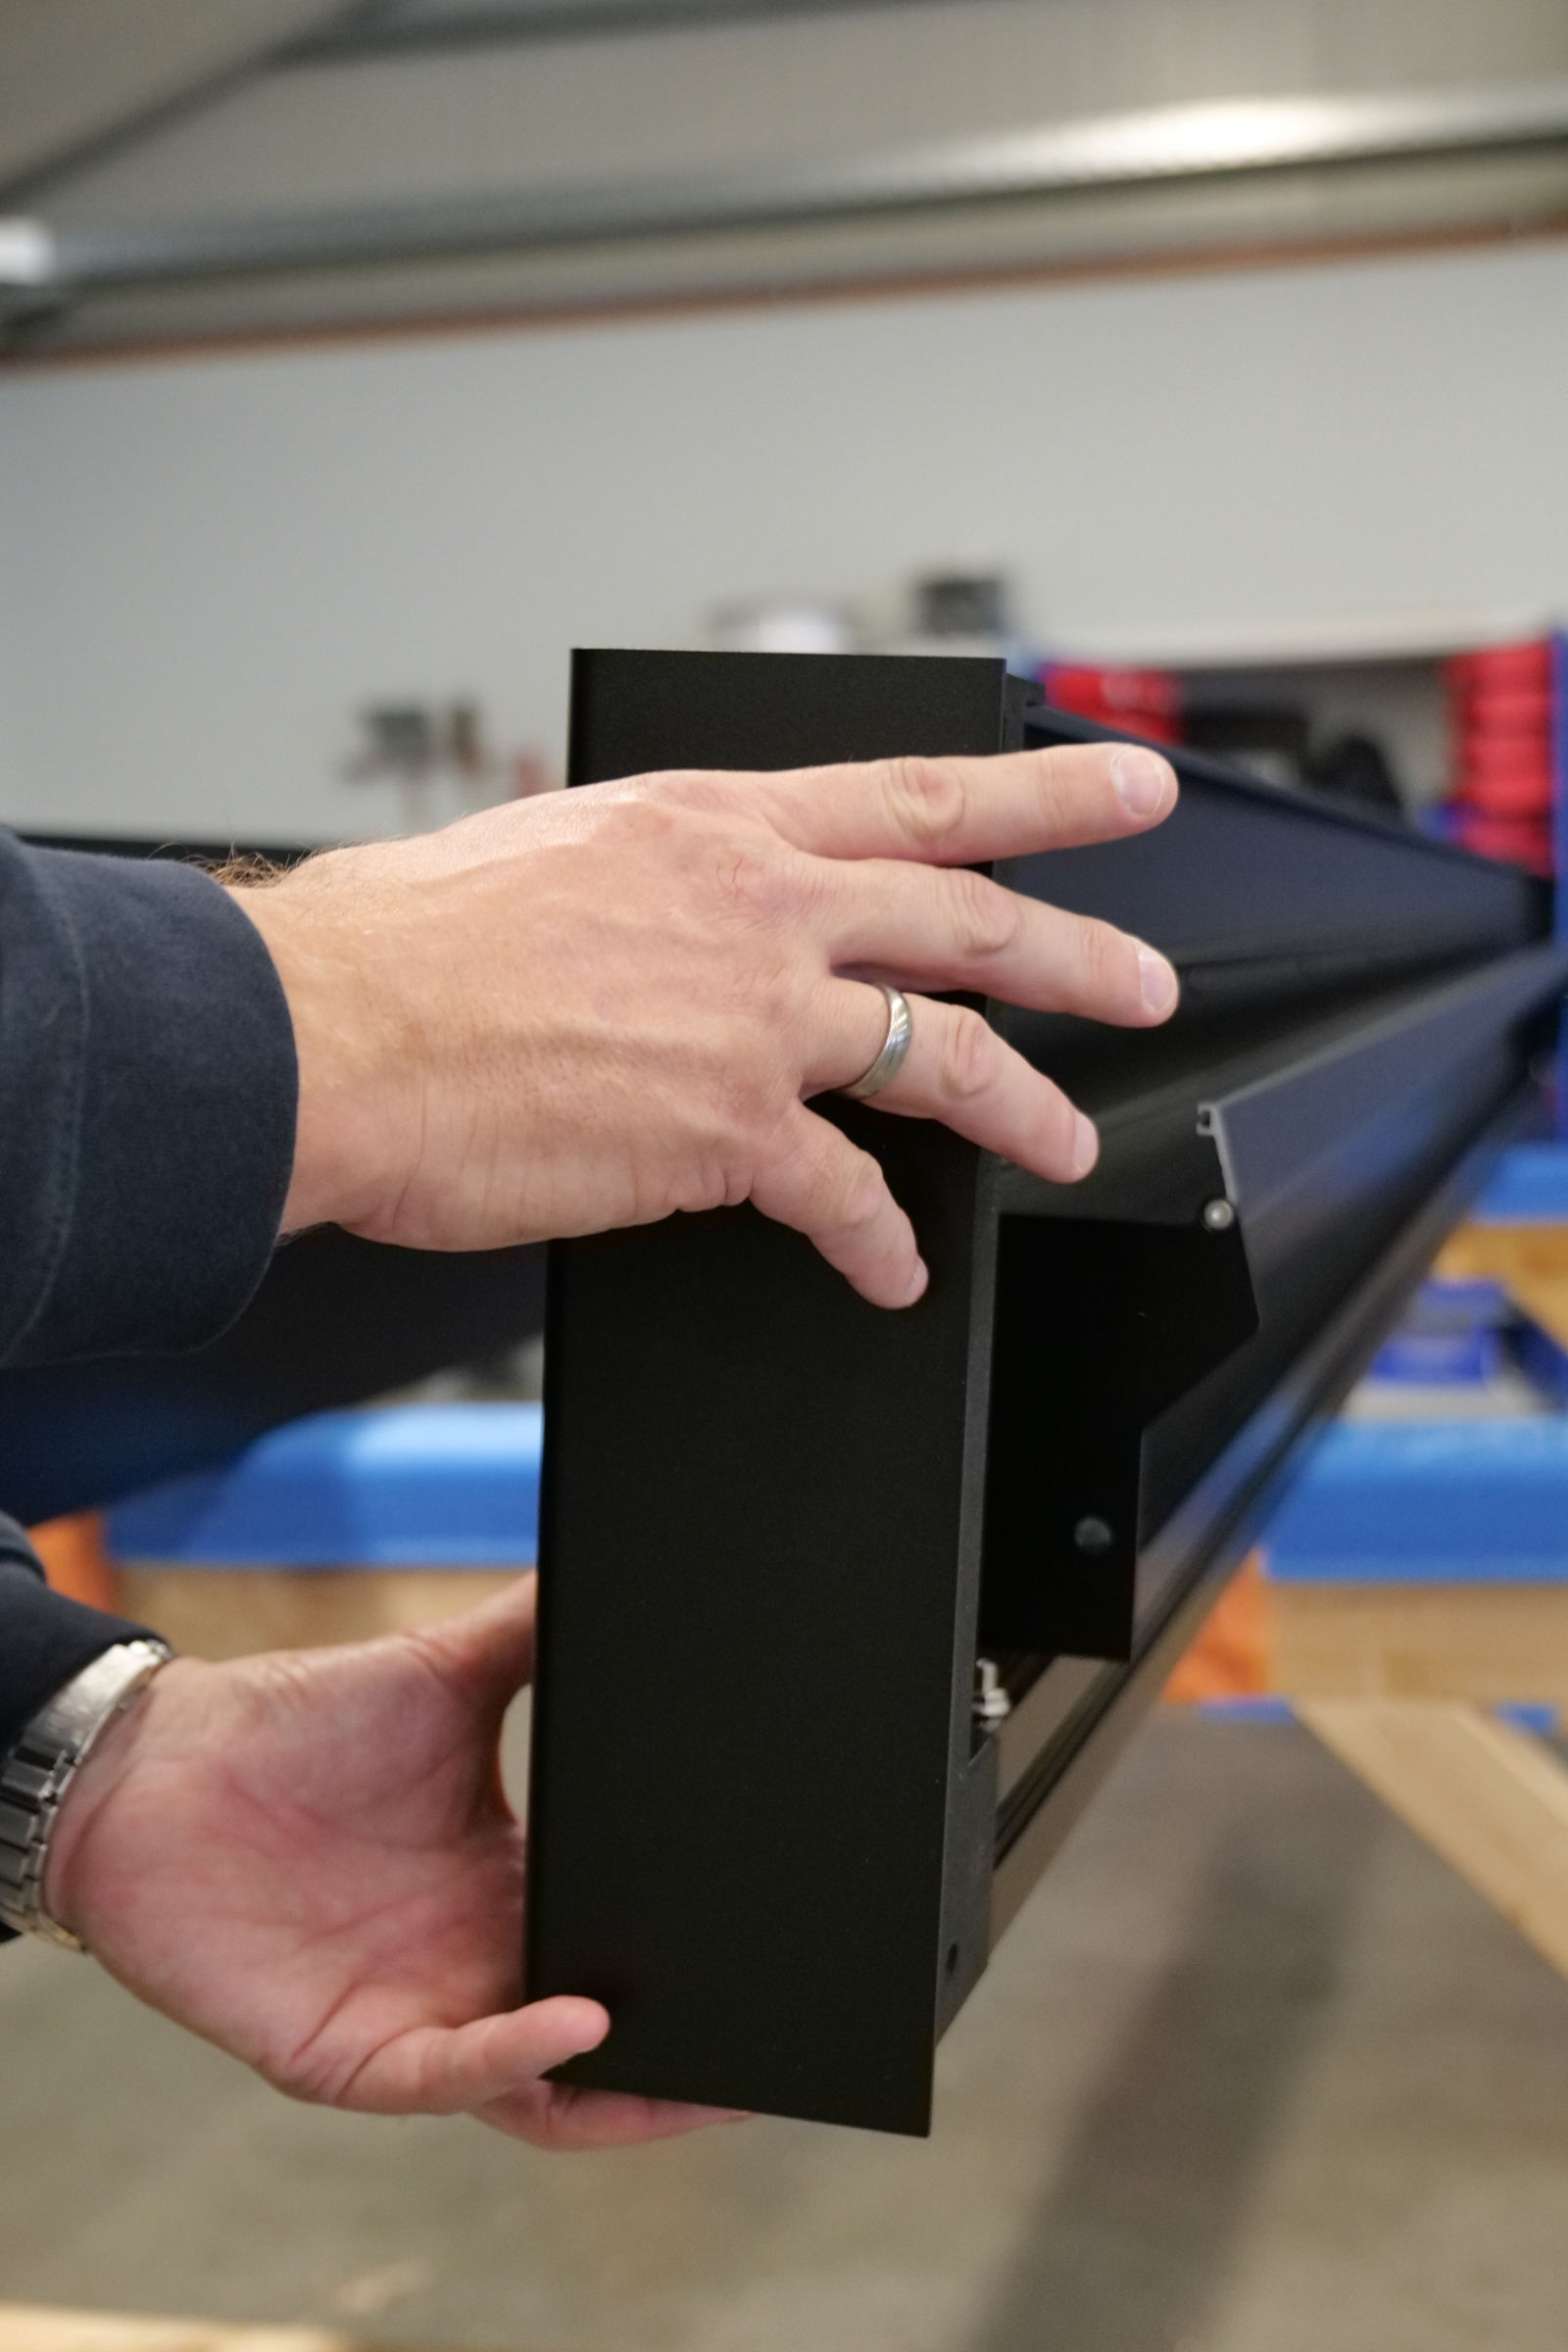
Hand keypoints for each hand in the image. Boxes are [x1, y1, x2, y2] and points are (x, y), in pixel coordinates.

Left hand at [45, 1579, 731, 2150]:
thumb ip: (536, 1627)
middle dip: (692, 2049)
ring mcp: (420, 2017)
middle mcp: (477, 1964)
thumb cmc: (298, 1723)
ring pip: (546, 2091)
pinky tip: (577, 2020)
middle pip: (606, 2035)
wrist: (158, 1765)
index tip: (781, 1926)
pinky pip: (450, 2079)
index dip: (700, 1949)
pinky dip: (519, 2057)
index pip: (626, 1938)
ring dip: (631, 2094)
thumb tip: (630, 1560)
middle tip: (780, 2023)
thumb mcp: (448, 1668)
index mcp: (515, 1884)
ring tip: (713, 2068)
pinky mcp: (350, 2056)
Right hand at [233, 742, 1178, 1307]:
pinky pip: (848, 1194)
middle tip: (1145, 980)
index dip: (1043, 795)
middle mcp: (758, 907)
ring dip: (1024, 1108)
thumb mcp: (541, 852)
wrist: (328, 1035)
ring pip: (945, 1057)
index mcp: (712, 825)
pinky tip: (889, 1268)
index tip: (1125, 788)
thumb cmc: (395, 950)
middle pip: (969, 921)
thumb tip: (658, 913)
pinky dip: (879, 1241)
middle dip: (1078, 956)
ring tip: (1066, 1140)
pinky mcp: (731, 1131)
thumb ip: (642, 882)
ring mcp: (757, 1017)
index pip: (917, 795)